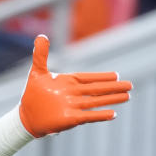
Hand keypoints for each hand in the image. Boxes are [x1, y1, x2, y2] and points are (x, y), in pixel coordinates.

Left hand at [17, 35, 131, 137]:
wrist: (26, 115)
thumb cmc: (33, 94)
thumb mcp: (37, 72)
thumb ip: (41, 55)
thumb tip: (41, 36)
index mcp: (69, 81)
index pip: (88, 78)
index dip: (102, 77)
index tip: (116, 75)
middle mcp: (74, 93)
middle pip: (97, 89)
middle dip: (113, 87)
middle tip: (129, 86)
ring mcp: (73, 106)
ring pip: (96, 101)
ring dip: (111, 99)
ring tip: (127, 97)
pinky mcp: (70, 119)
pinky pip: (88, 116)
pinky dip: (99, 115)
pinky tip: (113, 114)